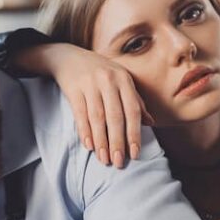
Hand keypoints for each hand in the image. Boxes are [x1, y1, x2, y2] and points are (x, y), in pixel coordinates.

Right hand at [34, 44, 154, 167]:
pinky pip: (80, 114)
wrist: (69, 57)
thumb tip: (150, 123)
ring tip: (103, 159)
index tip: (135, 153)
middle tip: (118, 162)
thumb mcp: (120, 81)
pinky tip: (89, 145)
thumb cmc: (100, 73)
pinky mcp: (73, 89)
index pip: (132, 111)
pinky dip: (84, 131)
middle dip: (117, 142)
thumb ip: (135, 101)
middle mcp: (108, 80)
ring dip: (101, 140)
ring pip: (97, 117)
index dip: (134, 133)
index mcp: (124, 79)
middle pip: (115, 116)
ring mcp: (90, 84)